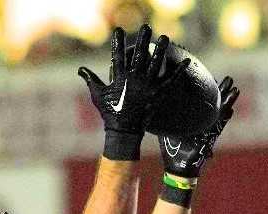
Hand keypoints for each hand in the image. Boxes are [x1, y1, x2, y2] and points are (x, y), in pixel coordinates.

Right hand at [78, 24, 190, 159]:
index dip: (117, 43)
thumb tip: (80, 69)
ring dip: (161, 50)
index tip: (119, 30)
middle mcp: (134, 80)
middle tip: (146, 27)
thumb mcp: (98, 95)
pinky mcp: (157, 94)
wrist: (123, 132)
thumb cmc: (109, 113)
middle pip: (139, 55)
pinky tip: (187, 61)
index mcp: (119, 79)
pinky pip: (170, 80)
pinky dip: (179, 71)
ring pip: (155, 63)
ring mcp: (146, 86)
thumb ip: (91, 79)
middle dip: (142, 40)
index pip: (117, 56)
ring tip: (165, 37)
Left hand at [160, 77, 239, 179]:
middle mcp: (203, 121)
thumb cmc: (171, 149)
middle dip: (221, 90)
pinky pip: (221, 126)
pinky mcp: (211, 138)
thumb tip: (150, 106)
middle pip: (215, 102)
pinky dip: (226, 118)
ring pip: (221, 111)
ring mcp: (209, 128)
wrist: (178, 167)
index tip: (208, 77)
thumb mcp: (167, 130)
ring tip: (235, 88)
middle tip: (228, 78)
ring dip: (228, 100)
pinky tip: (231, 109)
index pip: (201, 99)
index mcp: (193, 117)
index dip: (205, 88)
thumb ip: (163, 118)